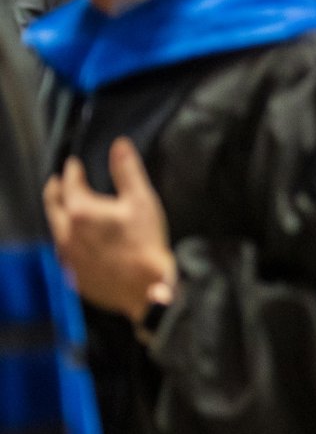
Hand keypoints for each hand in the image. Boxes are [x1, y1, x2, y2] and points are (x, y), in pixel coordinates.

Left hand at [46, 139, 175, 320]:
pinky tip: (79, 239)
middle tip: (58, 181)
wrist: (145, 289)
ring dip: (59, 215)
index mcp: (80, 212)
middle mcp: (66, 233)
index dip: (71, 171)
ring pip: (56, 229)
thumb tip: (119, 145)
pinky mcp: (73, 273)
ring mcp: (68, 255)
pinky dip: (67, 238)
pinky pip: (64, 250)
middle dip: (55, 190)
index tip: (73, 164)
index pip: (69, 184)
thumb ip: (127, 171)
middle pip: (52, 205)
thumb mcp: (141, 200)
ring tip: (68, 208)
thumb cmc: (145, 244)